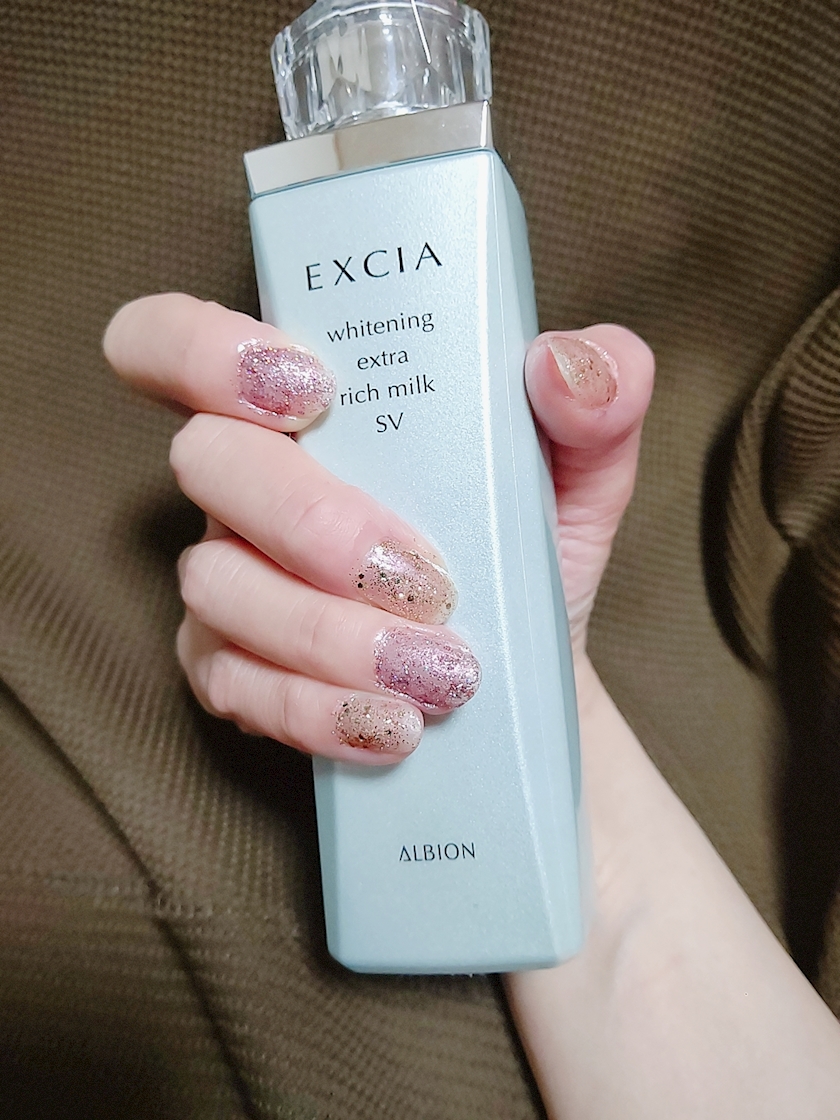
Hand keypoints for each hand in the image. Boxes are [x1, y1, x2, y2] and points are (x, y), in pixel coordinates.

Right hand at [105, 294, 652, 765]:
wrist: (518, 674)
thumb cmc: (520, 547)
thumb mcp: (578, 468)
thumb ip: (598, 395)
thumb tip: (570, 366)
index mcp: (304, 404)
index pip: (183, 341)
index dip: (208, 350)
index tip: (315, 390)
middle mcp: (248, 482)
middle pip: (206, 460)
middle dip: (313, 521)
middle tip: (422, 577)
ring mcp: (228, 578)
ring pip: (218, 585)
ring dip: (331, 633)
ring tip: (443, 672)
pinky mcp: (232, 671)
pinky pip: (236, 687)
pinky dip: (319, 708)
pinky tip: (396, 725)